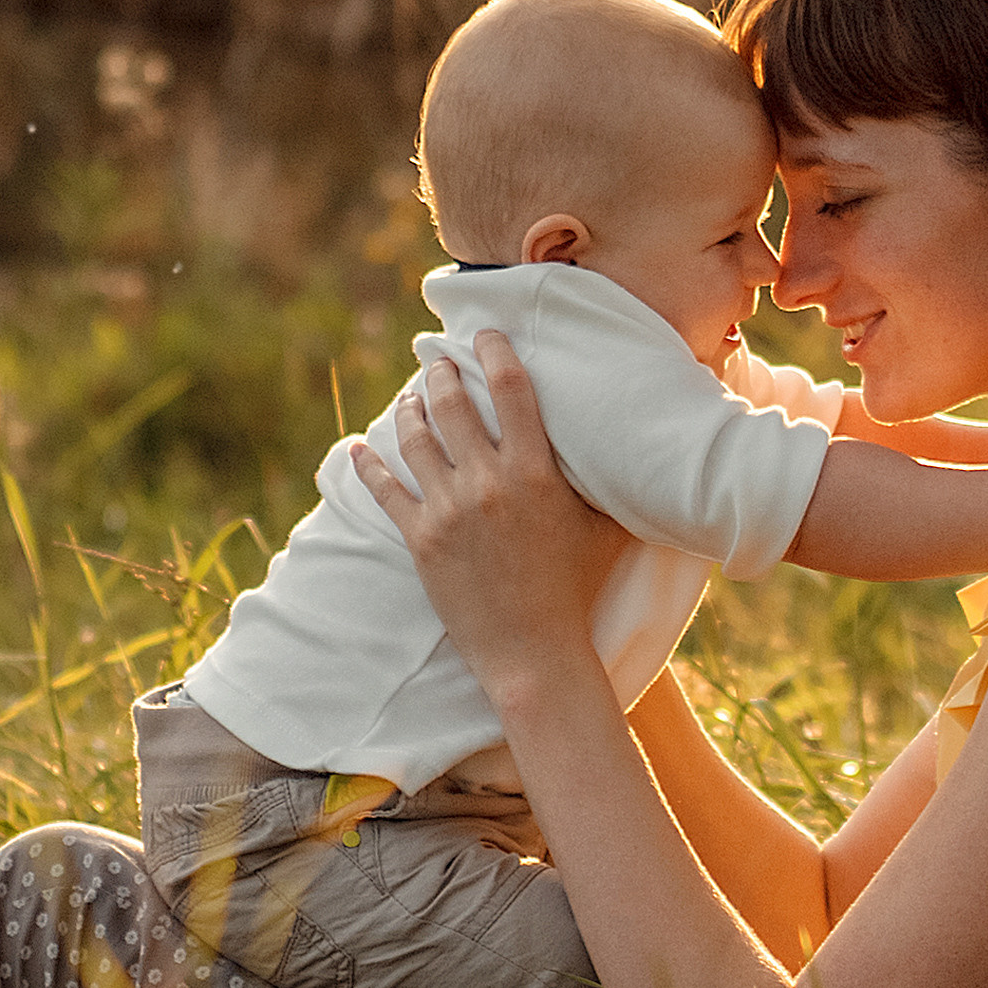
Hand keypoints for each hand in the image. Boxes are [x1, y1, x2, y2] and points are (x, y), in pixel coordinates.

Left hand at [348, 333, 626, 702]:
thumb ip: (605, 481)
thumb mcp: (604, 528)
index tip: (486, 335)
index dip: (496, 352)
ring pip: (414, 439)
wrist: (534, 652)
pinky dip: (367, 465)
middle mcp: (488, 483)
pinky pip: (384, 490)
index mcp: (534, 472)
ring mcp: (448, 510)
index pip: (511, 389)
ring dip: (408, 410)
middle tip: (440, 363)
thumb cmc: (578, 589)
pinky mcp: (420, 540)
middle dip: (443, 374)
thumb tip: (629, 444)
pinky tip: (358, 449)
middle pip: (453, 404)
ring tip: (409, 400)